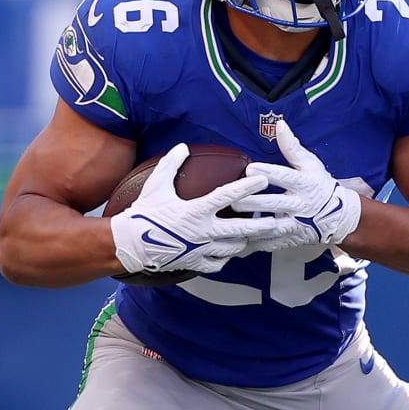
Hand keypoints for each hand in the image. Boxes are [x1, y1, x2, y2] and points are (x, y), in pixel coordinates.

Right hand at [109, 144, 294, 275]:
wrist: (131, 244)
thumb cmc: (144, 212)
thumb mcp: (156, 184)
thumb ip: (171, 163)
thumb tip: (183, 145)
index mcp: (196, 210)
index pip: (227, 196)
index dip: (247, 186)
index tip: (263, 179)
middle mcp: (203, 231)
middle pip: (240, 228)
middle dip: (261, 224)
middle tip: (277, 220)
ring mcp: (201, 249)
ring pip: (233, 248)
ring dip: (246, 241)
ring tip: (257, 235)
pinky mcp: (195, 263)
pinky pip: (218, 263)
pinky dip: (226, 258)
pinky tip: (231, 253)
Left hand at [236, 117, 361, 250]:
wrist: (339, 216)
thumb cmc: (320, 185)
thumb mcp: (310, 164)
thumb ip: (292, 147)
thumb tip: (280, 124)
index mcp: (304, 184)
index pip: (284, 177)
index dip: (268, 173)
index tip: (250, 168)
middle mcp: (300, 205)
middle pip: (274, 204)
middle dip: (253, 202)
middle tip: (234, 199)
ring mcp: (296, 225)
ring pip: (272, 227)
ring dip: (252, 226)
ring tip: (232, 223)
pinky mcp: (291, 239)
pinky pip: (271, 244)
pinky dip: (255, 245)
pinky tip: (238, 244)